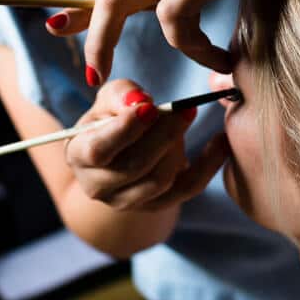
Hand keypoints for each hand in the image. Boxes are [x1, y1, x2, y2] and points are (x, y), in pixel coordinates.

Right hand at [66, 79, 228, 210]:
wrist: (122, 150)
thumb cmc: (113, 117)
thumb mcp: (110, 99)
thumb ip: (121, 94)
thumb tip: (139, 102)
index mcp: (79, 156)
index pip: (98, 150)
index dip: (125, 130)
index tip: (150, 107)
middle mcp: (98, 186)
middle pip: (134, 167)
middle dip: (163, 135)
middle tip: (184, 108)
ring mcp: (127, 201)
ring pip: (159, 181)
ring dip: (178, 146)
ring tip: (187, 115)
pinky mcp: (157, 205)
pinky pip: (187, 189)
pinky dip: (208, 166)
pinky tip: (220, 142)